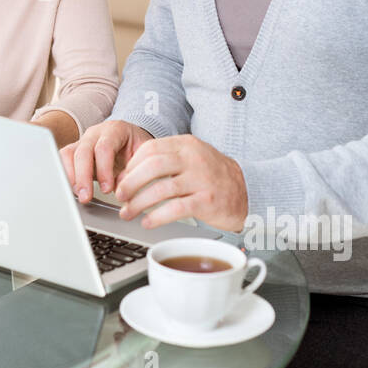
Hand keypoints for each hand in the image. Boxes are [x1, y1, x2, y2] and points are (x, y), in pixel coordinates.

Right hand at [59, 120, 153, 203]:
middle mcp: (95, 133)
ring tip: (79, 194)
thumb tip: (122, 187)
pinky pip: (63, 160)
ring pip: (68, 154)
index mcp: (115, 130)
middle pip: (83, 151)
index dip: (104, 169)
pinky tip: (73, 189)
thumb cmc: (137, 148)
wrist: (131, 140)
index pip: (104, 147)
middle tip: (86, 196)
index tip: (107, 189)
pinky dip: (66, 175)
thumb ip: (133, 169)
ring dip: (71, 176)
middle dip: (83, 176)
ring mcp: (83, 141)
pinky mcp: (75, 152)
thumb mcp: (143, 156)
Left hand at [115, 134, 247, 231]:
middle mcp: (194, 159)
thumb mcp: (191, 159)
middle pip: (152, 166)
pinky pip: (176, 208)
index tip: (121, 180)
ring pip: (161, 189)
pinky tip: (148, 222)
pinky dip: (157, 216)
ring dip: (138, 203)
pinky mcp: (207, 201)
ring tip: (128, 212)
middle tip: (120, 196)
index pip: (150, 150)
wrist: (248, 190)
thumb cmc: (213, 177)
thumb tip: (128, 175)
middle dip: (130, 183)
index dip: (130, 166)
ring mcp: (202, 179)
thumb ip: (165, 161)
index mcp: (186, 145)